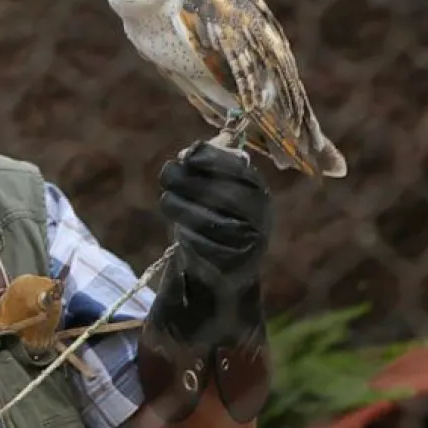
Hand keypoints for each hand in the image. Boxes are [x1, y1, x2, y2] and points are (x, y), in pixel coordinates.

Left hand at [147, 141, 271, 350]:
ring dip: (180, 206)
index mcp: (259, 192)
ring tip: (167, 200)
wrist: (222, 274)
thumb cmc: (213, 221)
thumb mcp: (214, 191)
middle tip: (167, 174)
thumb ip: (205, 169)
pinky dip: (186, 236)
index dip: (212, 158)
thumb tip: (189, 153)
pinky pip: (203, 246)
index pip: (240, 169)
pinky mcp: (232, 266)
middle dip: (188, 181)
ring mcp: (248, 243)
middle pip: (222, 193)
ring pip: (209, 219)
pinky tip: (181, 232)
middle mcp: (260, 217)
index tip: (186, 155)